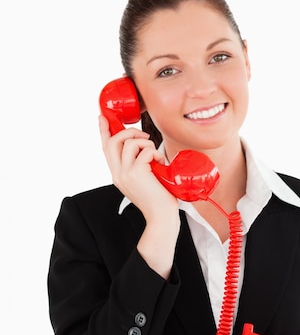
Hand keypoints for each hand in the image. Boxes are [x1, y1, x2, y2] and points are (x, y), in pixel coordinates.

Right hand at [99, 116, 180, 278]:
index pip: (106, 148)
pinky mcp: (136, 173)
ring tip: (155, 154)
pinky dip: (156, 152)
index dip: (104, 131)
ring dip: (145, 143)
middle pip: (113, 141)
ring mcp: (125, 173)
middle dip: (128, 131)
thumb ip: (138, 165)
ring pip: (129, 143)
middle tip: (143, 136)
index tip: (103, 117)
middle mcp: (117, 174)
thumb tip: (143, 146)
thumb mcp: (143, 180)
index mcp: (117, 175)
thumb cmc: (158, 198)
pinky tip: (161, 163)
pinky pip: (145, 151)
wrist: (162, 216)